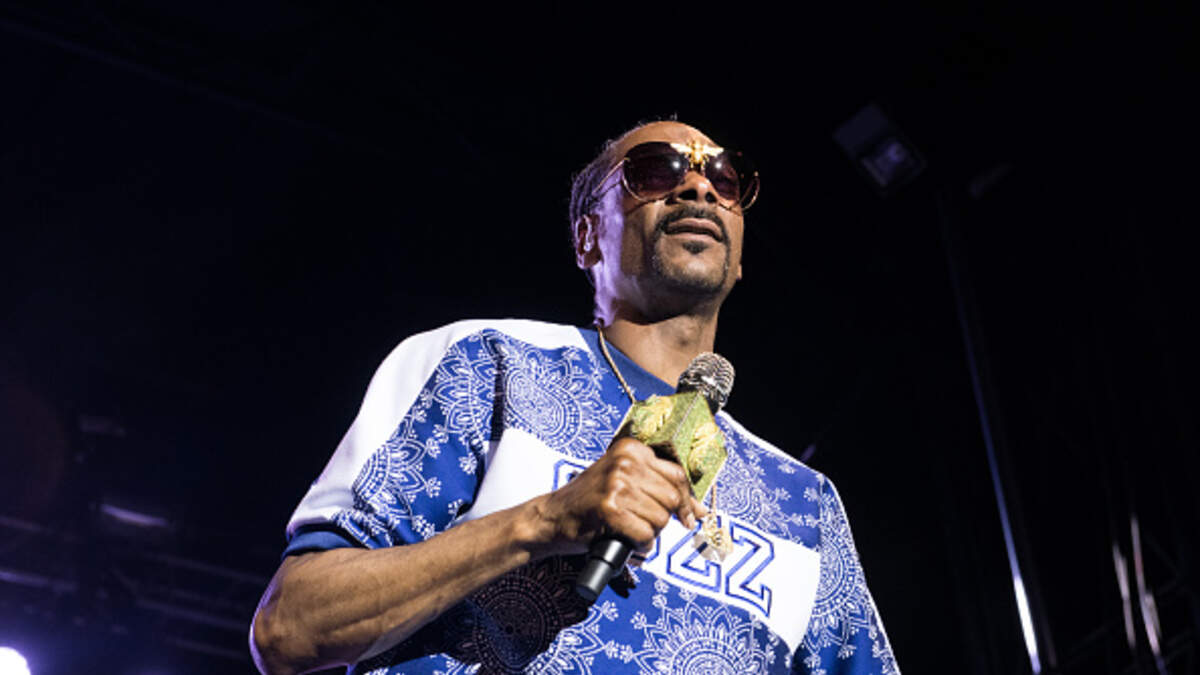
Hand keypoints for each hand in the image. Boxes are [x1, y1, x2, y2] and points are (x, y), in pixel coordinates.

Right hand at [532, 437, 707, 557]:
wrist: (551, 516)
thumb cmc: (589, 502)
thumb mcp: (622, 481)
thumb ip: (658, 488)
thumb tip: (699, 510)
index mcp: (631, 450)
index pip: (677, 474)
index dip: (687, 500)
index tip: (689, 515)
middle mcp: (625, 462)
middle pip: (672, 498)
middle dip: (663, 519)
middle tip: (643, 524)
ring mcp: (617, 484)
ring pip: (660, 519)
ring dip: (648, 532)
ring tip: (627, 528)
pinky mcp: (610, 509)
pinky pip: (645, 535)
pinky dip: (639, 545)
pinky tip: (624, 539)